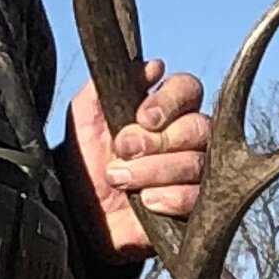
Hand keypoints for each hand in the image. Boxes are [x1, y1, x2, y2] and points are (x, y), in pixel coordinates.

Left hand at [66, 60, 207, 260]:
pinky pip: (200, 196)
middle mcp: (186, 138)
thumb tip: (154, 66)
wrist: (78, 212)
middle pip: (199, 127)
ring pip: (198, 162)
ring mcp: (194, 172)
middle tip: (124, 151)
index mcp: (165, 110)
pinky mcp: (196, 205)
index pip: (188, 89)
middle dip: (158, 141)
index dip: (170, 101)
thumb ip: (111, 83)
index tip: (142, 117)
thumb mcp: (85, 115)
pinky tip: (147, 200)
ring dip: (155, 170)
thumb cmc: (83, 161)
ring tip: (122, 179)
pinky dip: (172, 197)